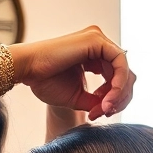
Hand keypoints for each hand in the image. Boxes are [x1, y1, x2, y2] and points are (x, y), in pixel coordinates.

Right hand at [8, 26, 134, 120]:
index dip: (114, 99)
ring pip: (125, 70)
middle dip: (119, 98)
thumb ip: (97, 100)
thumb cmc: (44, 81)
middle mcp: (98, 44)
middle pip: (125, 74)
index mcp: (93, 54)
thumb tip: (112, 106)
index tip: (99, 113)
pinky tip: (108, 97)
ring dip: (119, 93)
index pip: (116, 77)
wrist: (27, 71)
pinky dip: (119, 82)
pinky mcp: (96, 40)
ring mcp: (98, 40)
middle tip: (104, 112)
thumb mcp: (77, 96)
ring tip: (104, 108)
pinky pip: (120, 62)